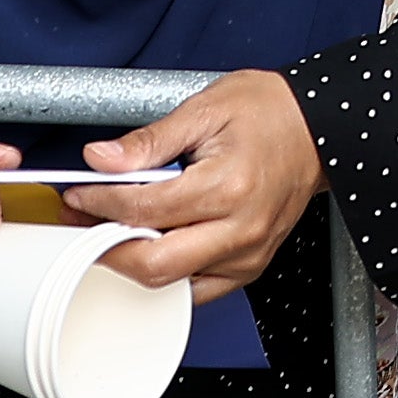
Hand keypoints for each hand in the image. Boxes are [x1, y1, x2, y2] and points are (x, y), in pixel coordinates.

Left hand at [72, 69, 323, 297]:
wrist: (318, 129)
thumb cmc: (271, 112)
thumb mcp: (206, 109)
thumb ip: (149, 141)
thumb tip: (102, 160)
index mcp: (228, 186)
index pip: (143, 210)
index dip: (99, 203)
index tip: (79, 193)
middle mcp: (240, 228)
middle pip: (152, 262)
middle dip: (104, 247)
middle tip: (82, 224)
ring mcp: (247, 253)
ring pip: (170, 282)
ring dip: (131, 261)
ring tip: (111, 231)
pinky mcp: (249, 266)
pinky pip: (195, 289)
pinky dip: (166, 273)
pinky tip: (151, 246)